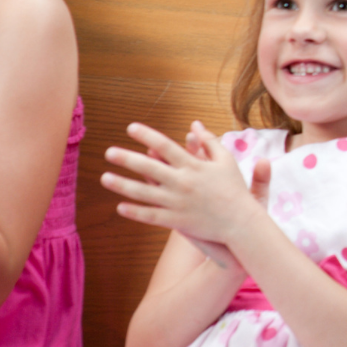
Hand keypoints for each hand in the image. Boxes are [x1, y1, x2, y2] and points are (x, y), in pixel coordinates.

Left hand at [102, 120, 269, 250]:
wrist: (241, 222)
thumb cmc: (234, 189)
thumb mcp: (225, 161)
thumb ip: (209, 141)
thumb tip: (194, 124)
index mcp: (194, 166)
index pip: (166, 146)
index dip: (147, 135)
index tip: (131, 128)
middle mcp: (183, 182)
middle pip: (149, 167)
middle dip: (127, 158)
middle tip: (109, 152)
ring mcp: (178, 203)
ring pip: (144, 193)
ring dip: (122, 184)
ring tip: (105, 178)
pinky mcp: (177, 221)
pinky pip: (151, 216)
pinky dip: (135, 211)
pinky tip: (120, 207)